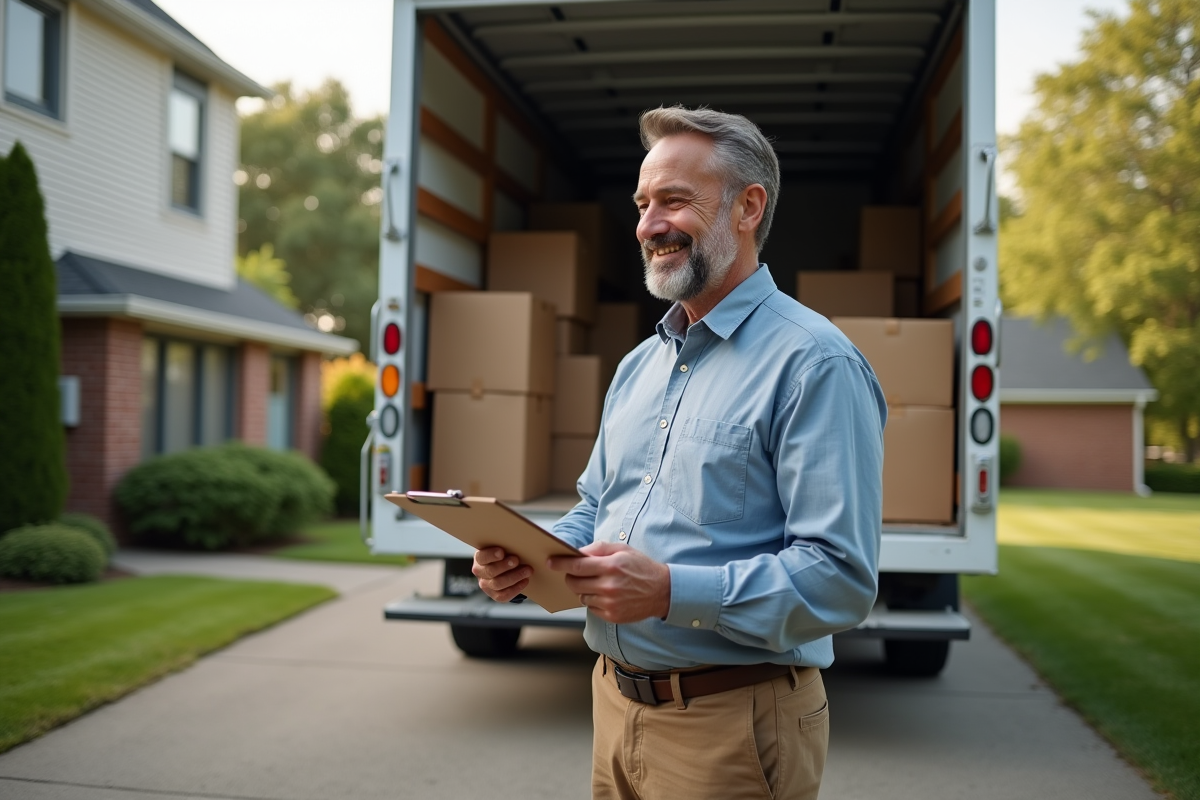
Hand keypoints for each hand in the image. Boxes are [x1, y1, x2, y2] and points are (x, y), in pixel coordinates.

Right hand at [472, 547, 531, 602]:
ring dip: (514, 577)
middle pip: (491, 571)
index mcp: (479, 558)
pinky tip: (525, 581)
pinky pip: (503, 595)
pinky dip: (516, 589)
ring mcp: (486, 585)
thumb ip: (507, 543)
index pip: (482, 557)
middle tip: (517, 560)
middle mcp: (480, 572)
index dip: (491, 555)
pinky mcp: (494, 595)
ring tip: (527, 570)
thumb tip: (520, 538)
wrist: (504, 567)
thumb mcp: (503, 546)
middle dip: (505, 566)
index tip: (502, 552)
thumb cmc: (505, 552)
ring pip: (498, 584)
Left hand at [546, 541, 670, 623]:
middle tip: (574, 573)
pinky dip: (593, 600)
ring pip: (581, 596)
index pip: (577, 565)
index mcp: (611, 566)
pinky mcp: (612, 616)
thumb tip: (577, 552)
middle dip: (570, 577)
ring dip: (583, 589)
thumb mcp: (622, 549)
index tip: (550, 562)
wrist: (662, 591)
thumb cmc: (641, 567)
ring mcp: (610, 603)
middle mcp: (609, 586)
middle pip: (574, 583)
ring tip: (597, 583)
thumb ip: (598, 548)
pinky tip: (604, 594)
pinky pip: (591, 607)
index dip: (561, 563)